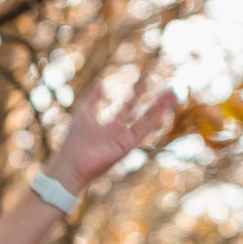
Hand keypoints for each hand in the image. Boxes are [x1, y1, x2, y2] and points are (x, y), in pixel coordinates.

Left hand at [48, 67, 177, 195]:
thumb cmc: (72, 142)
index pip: (128, 106)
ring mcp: (125, 140)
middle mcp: (120, 133)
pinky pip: (142, 131)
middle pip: (143, 114)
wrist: (69, 163)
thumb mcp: (83, 113)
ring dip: (161, 109)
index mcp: (110, 126)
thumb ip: (93, 98)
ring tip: (173, 95)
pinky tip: (163, 109)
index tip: (148, 80)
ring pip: (147, 122)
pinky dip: (153, 120)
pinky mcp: (127, 147)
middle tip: (171, 89)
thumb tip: (100, 81)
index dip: (138, 93)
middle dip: (157, 102)